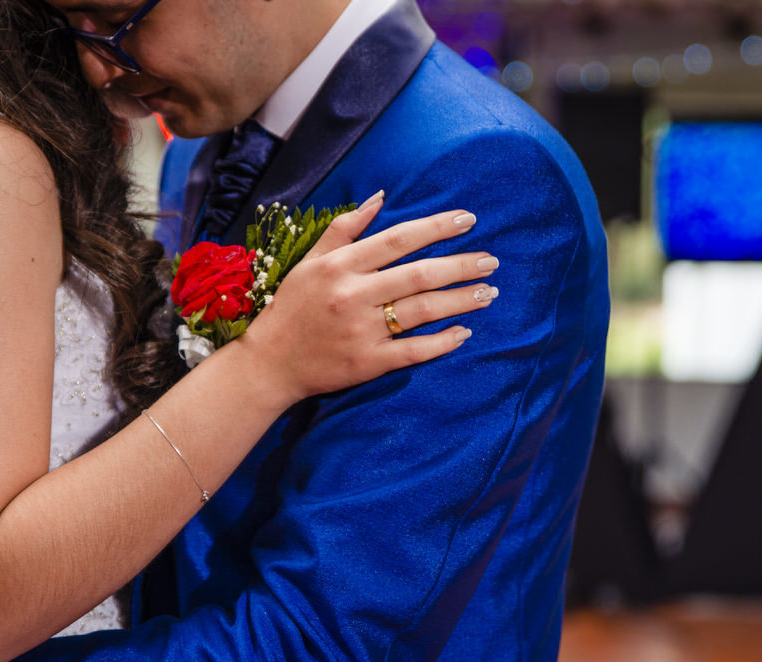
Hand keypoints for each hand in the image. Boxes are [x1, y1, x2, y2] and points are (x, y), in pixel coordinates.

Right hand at [244, 193, 499, 401]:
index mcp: (339, 266)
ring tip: (488, 293)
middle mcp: (352, 295)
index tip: (468, 220)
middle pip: (419, 275)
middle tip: (492, 262)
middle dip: (461, 266)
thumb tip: (380, 197)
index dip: (436, 227)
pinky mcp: (368, 363)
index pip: (398, 239)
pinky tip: (464, 332)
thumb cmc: (292, 308)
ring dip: (461, 300)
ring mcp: (361, 331)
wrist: (270, 363)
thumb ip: (344, 229)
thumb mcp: (310, 261)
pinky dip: (443, 341)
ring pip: (423, 311)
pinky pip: (414, 350)